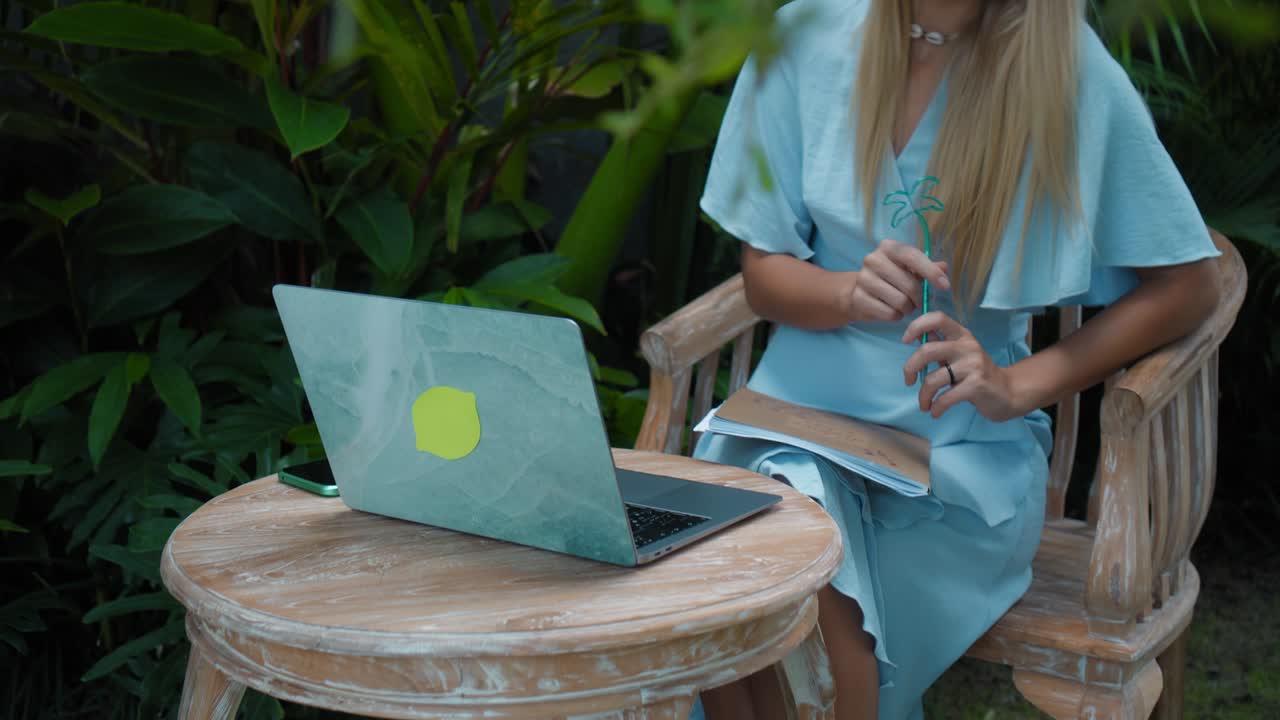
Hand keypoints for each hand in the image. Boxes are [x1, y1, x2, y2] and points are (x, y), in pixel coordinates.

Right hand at [841, 239, 949, 323]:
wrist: (859, 290)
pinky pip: (889, 313)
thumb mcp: (909, 268)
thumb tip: (944, 267)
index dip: (932, 272)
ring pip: (900, 301)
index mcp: (889, 247)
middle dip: (920, 297)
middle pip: (909, 284)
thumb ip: (927, 267)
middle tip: (919, 302)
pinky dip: (896, 316)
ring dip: (908, 309)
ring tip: (905, 306)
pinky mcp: (858, 298)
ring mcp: (863, 278)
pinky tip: (893, 311)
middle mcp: (873, 259)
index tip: (945, 286)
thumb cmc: (891, 277)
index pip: (913, 257)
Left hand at [901, 312, 1027, 421]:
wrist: (1008, 393)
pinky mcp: (977, 385)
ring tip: (924, 404)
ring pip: (933, 379)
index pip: (937, 318)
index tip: (905, 340)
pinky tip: (935, 412)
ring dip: (923, 396)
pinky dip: (935, 407)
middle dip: (910, 367)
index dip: (916, 326)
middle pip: (927, 350)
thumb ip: (938, 345)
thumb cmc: (977, 374)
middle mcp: (967, 347)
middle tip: (908, 381)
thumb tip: (914, 335)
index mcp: (962, 335)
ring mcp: (973, 366)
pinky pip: (945, 398)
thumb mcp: (959, 355)